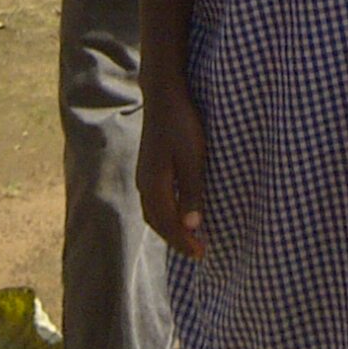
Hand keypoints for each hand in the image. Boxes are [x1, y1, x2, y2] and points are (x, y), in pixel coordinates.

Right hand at [138, 82, 208, 260]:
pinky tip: (178, 208)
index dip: (184, 242)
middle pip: (158, 222)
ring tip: (189, 235)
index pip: (168, 225)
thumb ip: (192, 191)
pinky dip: (165, 212)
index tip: (202, 254)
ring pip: (154, 212)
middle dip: (176, 239)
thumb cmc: (182, 123)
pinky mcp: (149, 165)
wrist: (164, 93)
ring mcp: (144, 174)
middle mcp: (145, 184)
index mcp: (154, 186)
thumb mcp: (193, 157)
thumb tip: (192, 226)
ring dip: (170, 227)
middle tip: (197, 250)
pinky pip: (154, 200)